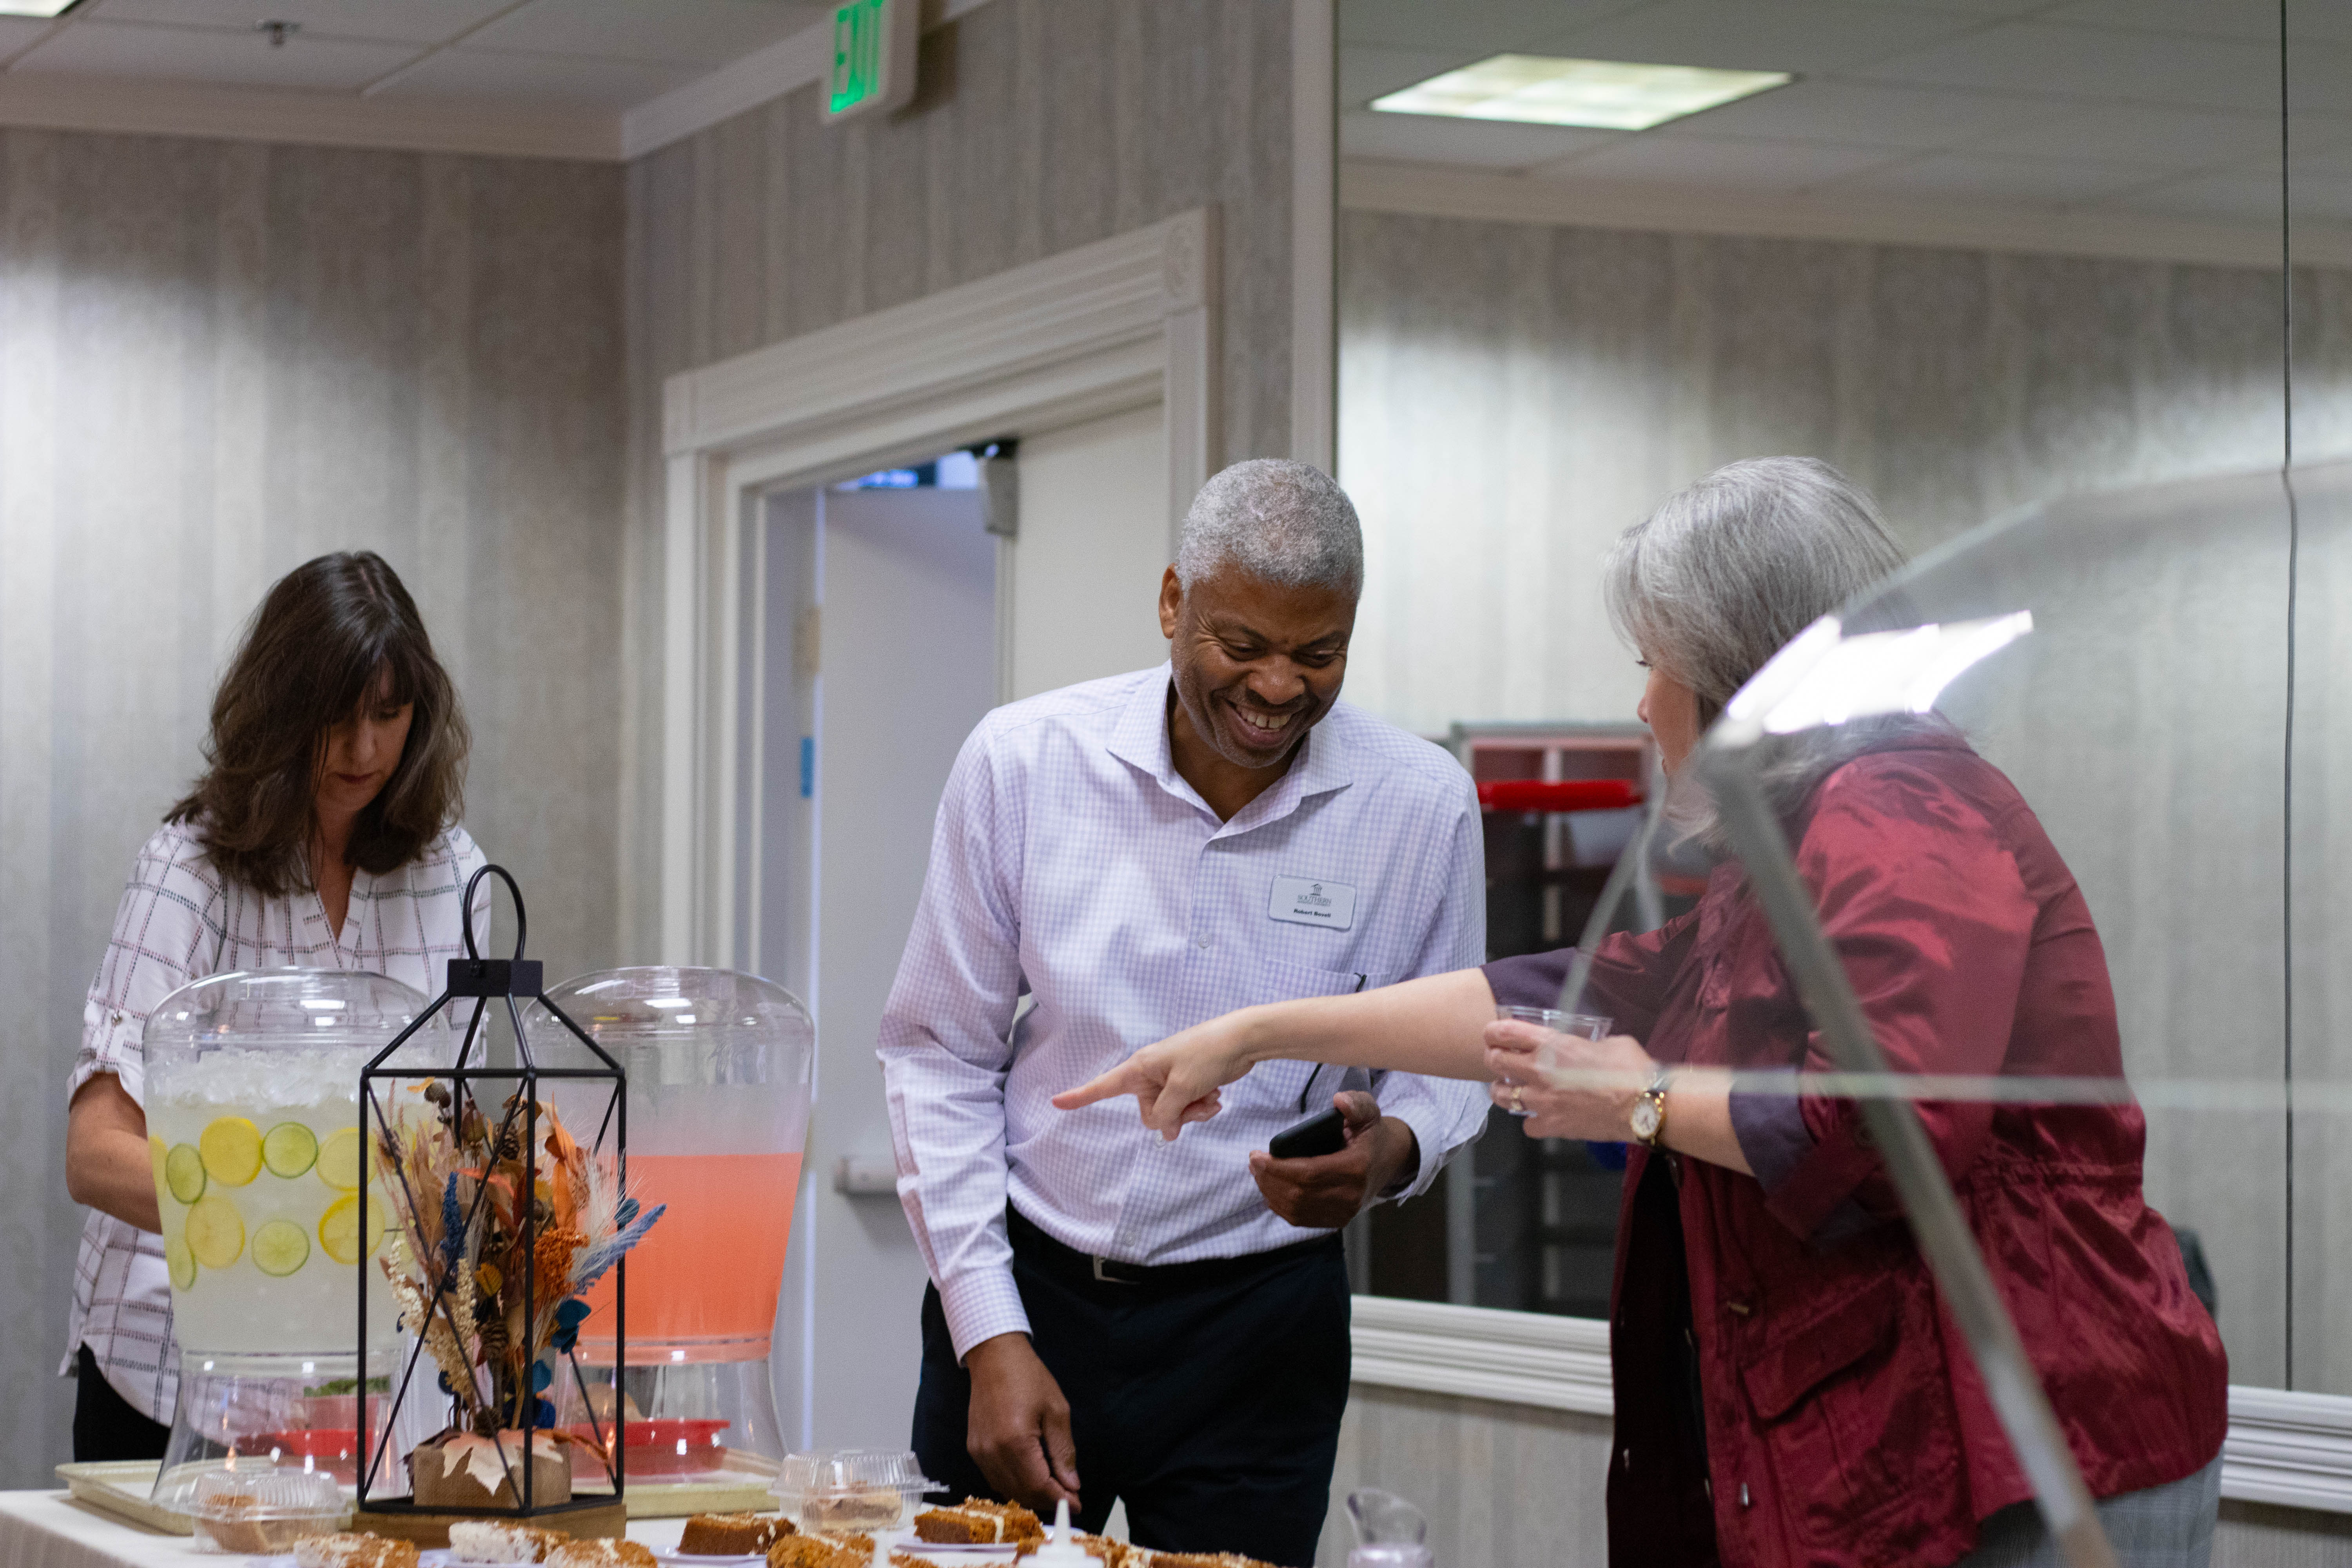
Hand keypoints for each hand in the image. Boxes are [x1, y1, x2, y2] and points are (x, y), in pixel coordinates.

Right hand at [963, 1333, 1080, 1513]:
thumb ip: (1063, 1451)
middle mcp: (992, 1452)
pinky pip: (994, 1478)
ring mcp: (980, 1452)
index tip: (1076, 1504)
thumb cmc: (1028, 1377)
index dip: (1059, 1498)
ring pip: (1007, 1489)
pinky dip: (1014, 1484)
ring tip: (1053, 1488)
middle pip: (1022, 1492)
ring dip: (1031, 1494)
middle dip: (1047, 1499)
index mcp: (1015, 1441)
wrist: (994, 1356)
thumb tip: (1071, 1484)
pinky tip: (1030, 1476)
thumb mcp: (1057, 1411)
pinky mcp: (974, 1449)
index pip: (1038, 1485)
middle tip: (1069, 1498)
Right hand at [1049, 1012, 1259, 1137]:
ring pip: (1171, 1114)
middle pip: (1149, 1113)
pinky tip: (1216, 1096)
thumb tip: (1165, 1132)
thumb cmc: (1207, 1054)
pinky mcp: (1187, 1083)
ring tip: (1211, 1097)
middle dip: (1174, 1115)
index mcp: (1141, 1068)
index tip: (1056, 1103)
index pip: (1103, 1086)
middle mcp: (1151, 1074)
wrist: (1242, 1040)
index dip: (1079, 1096)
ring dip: (1192, 1112)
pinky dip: (1201, 1106)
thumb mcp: (1182, 1088)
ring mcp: (1169, 1079)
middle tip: (1196, 1102)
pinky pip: (1186, 1108)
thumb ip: (1167, 1114)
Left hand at [1250, 1090, 1418, 1228]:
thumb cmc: (1371, 1134)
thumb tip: (1339, 1101)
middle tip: (1253, 1162)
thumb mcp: (1368, 1112)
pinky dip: (1280, 1206)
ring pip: (1296, 1210)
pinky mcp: (1337, 1220)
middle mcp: (1350, 1196)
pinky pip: (1301, 1219)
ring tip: (1258, 1173)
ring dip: (1270, 1193)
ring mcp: (1344, 1212)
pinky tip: (1270, 1190)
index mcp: (1356, 1168)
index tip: (1256, 1155)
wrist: (1389, 1161)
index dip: (1277, 1167)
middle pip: (1298, 1194)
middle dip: (1269, 1179)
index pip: (1308, 1174)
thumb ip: (1355, 1104)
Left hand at [1485, 1019, 1653, 1142]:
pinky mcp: (1552, 1125)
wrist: (1645, 1105)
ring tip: (1511, 1088)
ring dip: (1503, 1090)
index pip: (1505, 1032)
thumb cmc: (1632, 1069)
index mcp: (1551, 1044)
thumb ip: (1584, 1044)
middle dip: (1494, 1059)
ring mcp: (1543, 1101)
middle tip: (1499, 1060)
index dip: (1493, 1033)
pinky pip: (1527, 1125)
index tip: (1493, 1035)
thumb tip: (1583, 1048)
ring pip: (1502, 1096)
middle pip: (1495, 1062)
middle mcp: (1539, 1071)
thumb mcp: (1607, 1042)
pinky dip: (1531, 1121)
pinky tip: (1541, 1116)